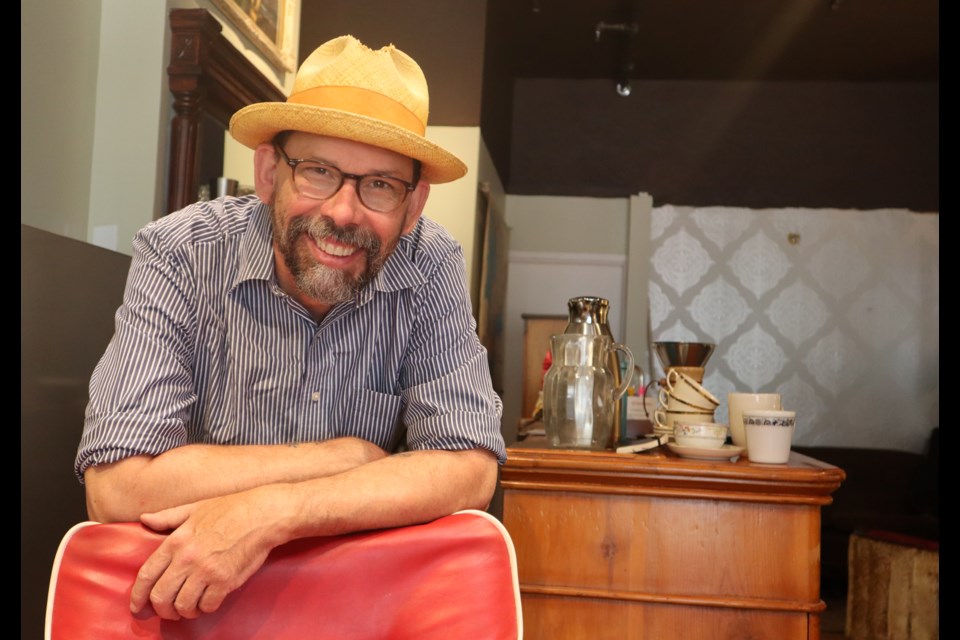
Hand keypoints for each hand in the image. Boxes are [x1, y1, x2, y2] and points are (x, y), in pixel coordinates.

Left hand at [130, 488, 281, 619]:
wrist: (263, 514)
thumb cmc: (231, 508)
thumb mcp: (195, 508)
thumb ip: (168, 516)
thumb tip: (144, 518)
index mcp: (177, 541)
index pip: (147, 575)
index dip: (138, 595)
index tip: (137, 606)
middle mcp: (188, 558)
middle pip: (161, 596)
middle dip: (161, 609)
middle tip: (168, 610)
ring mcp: (206, 571)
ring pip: (182, 605)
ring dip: (184, 611)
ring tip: (190, 607)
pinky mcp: (225, 581)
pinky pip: (207, 605)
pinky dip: (205, 608)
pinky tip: (208, 601)